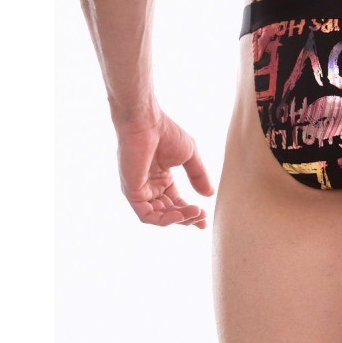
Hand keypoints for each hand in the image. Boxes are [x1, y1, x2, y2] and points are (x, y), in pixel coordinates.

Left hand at [116, 113, 213, 228]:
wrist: (146, 123)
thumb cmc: (165, 133)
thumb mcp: (189, 156)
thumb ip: (198, 175)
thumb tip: (210, 194)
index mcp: (161, 179)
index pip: (175, 202)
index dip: (190, 212)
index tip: (205, 218)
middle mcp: (149, 187)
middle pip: (169, 211)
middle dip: (187, 217)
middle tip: (202, 216)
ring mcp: (139, 190)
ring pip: (159, 216)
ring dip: (178, 219)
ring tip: (195, 213)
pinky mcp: (131, 192)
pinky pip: (147, 215)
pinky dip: (164, 219)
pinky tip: (179, 214)